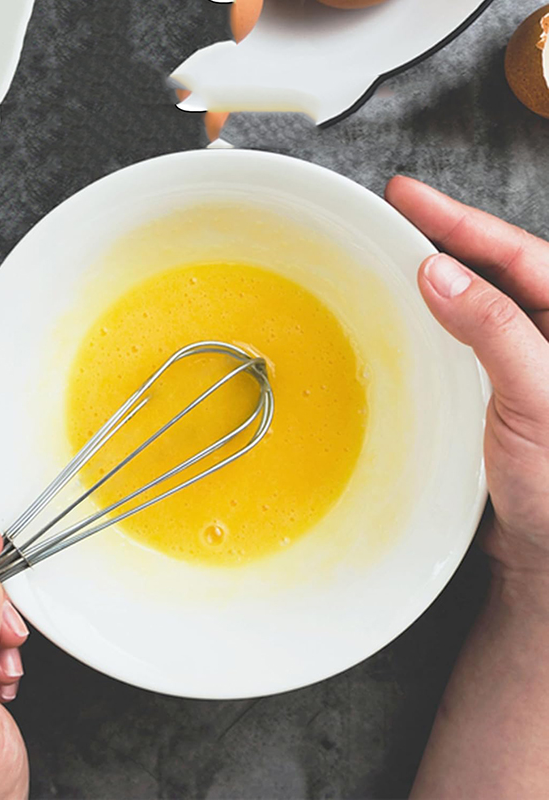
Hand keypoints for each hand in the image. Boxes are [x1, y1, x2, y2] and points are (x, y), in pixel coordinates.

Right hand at [386, 177, 548, 599]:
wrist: (545, 552)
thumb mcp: (537, 399)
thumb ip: (495, 332)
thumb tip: (443, 275)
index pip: (516, 254)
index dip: (461, 221)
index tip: (410, 197)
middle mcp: (543, 340)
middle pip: (490, 270)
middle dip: (442, 238)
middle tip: (394, 213)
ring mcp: (513, 366)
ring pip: (468, 306)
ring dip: (429, 280)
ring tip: (390, 254)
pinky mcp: (485, 393)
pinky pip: (451, 345)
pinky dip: (423, 327)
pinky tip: (401, 320)